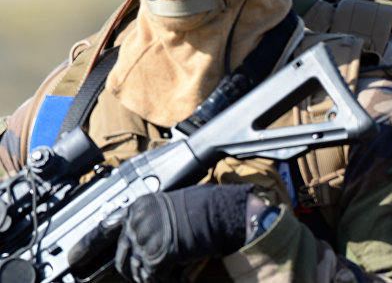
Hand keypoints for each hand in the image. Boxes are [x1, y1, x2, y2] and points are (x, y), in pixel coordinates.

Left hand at [70, 183, 253, 282]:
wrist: (228, 212)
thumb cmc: (211, 207)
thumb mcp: (174, 207)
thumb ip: (154, 222)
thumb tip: (147, 247)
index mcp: (139, 205)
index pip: (103, 228)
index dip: (86, 246)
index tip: (74, 258)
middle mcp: (137, 220)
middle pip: (122, 257)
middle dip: (135, 271)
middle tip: (151, 275)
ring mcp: (146, 238)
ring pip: (137, 271)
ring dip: (154, 277)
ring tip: (173, 274)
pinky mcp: (158, 255)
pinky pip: (154, 278)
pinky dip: (168, 280)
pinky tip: (182, 276)